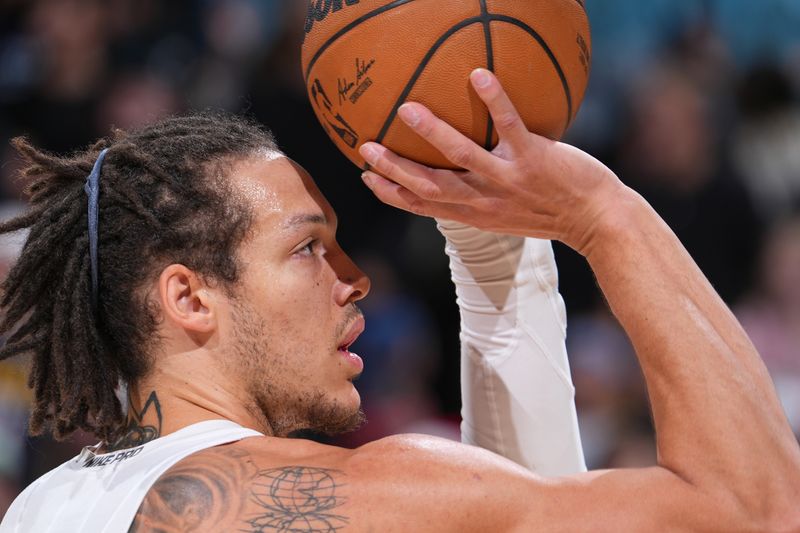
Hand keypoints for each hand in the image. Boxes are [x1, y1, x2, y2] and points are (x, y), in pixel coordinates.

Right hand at [358, 69, 626, 252]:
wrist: (598, 222)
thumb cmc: (554, 214)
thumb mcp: (509, 216)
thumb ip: (482, 198)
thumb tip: (462, 173)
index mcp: (476, 214)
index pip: (424, 206)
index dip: (392, 193)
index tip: (367, 176)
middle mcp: (486, 201)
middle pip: (429, 186)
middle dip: (395, 169)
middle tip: (367, 147)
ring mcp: (509, 180)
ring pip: (462, 158)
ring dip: (432, 134)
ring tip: (407, 109)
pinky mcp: (535, 160)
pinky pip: (510, 126)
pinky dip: (495, 101)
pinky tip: (479, 75)